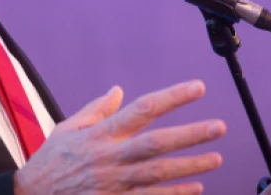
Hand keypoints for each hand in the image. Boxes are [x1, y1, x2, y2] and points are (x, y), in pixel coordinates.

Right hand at [14, 80, 225, 193]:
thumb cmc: (51, 160)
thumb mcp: (68, 128)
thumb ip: (97, 109)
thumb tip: (119, 89)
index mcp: (101, 133)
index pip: (143, 109)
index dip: (172, 97)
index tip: (198, 88)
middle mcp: (110, 156)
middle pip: (156, 143)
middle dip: (190, 135)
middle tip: (219, 127)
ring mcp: (114, 183)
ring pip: (158, 174)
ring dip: (190, 166)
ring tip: (217, 158)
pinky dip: (174, 194)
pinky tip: (197, 188)